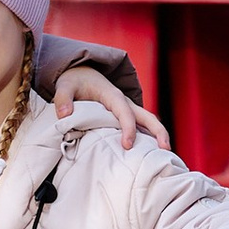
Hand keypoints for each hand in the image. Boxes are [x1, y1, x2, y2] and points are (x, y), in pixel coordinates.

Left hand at [53, 63, 170, 147]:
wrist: (80, 72)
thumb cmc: (74, 80)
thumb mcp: (64, 86)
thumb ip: (63, 99)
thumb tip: (64, 115)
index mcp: (112, 95)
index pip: (125, 112)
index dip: (128, 128)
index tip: (127, 145)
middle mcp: (124, 102)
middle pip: (147, 116)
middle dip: (158, 131)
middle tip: (165, 150)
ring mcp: (126, 109)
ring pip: (147, 121)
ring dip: (158, 136)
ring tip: (165, 155)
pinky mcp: (124, 115)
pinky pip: (140, 126)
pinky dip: (148, 138)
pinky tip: (149, 154)